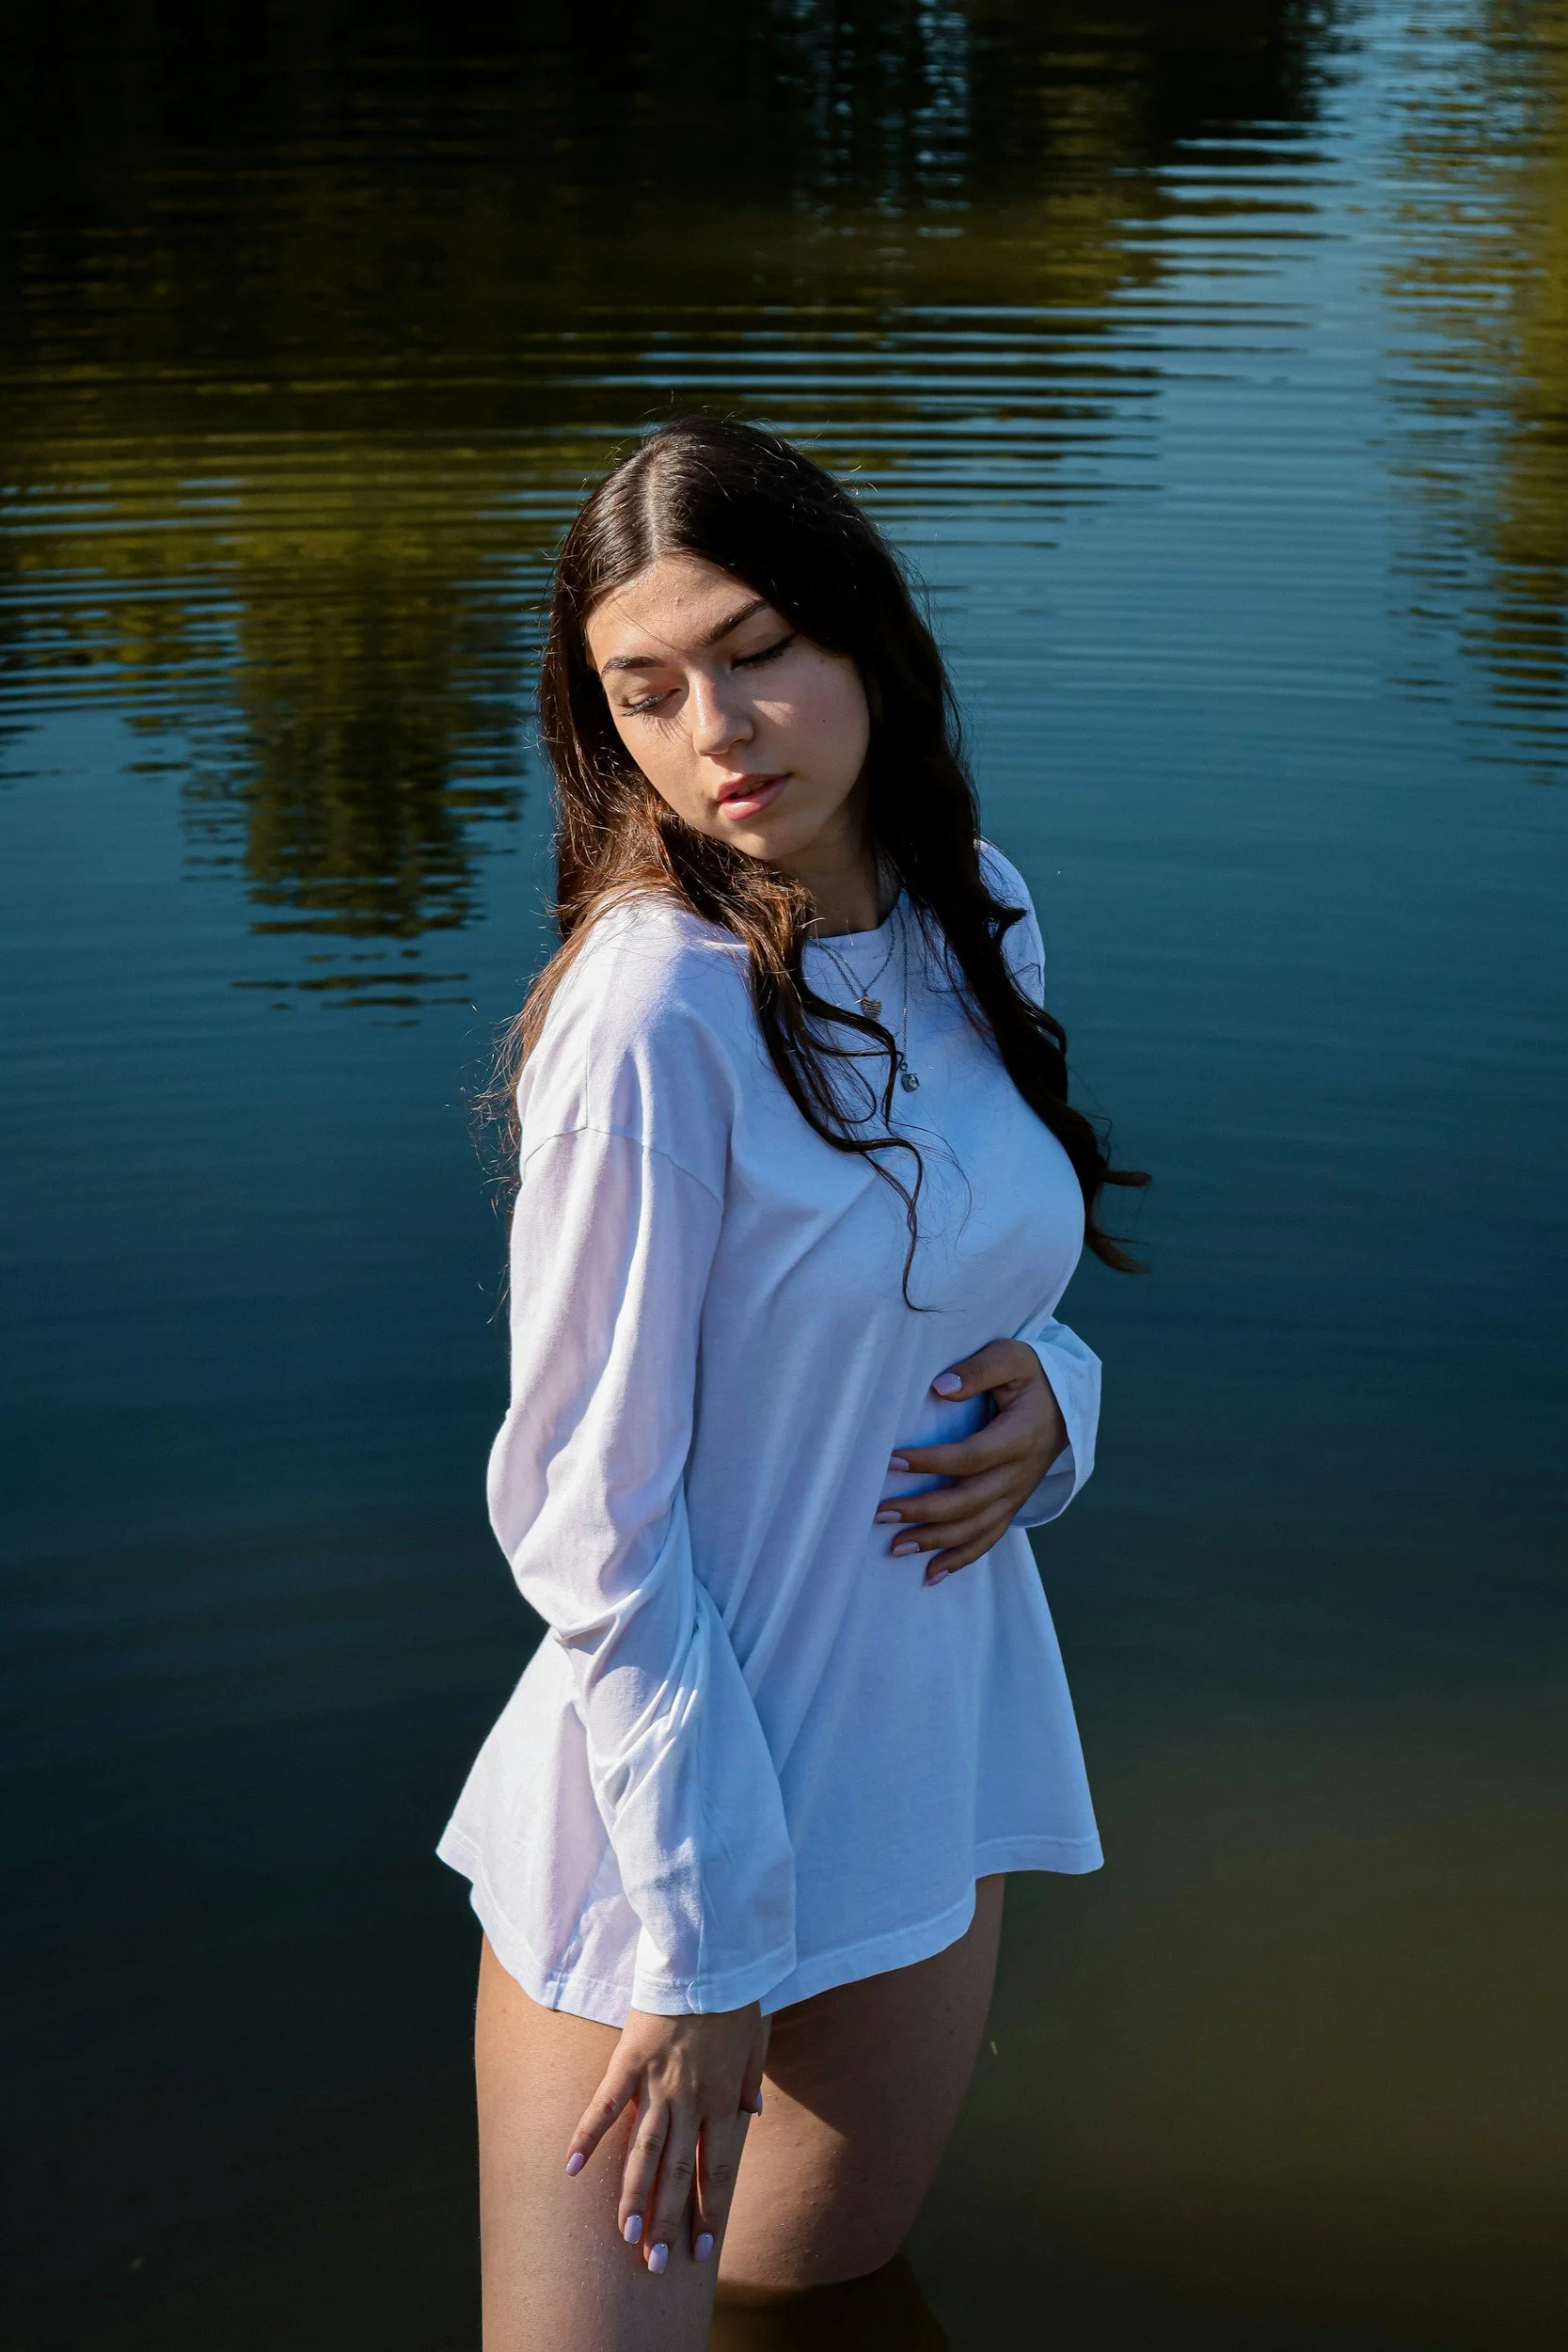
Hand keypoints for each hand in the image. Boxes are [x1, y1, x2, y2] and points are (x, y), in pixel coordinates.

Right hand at [565, 2002, 766, 2272]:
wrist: (708, 1954)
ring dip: (634, 2195)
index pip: (717, 2169)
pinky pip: (605, 2104)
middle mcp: (691, 2100)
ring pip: (644, 2151)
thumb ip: (750, 2079)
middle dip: (669, 2221)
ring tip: (625, 2235)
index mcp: (724, 2099)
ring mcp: (658, 2083)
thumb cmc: (734, 1994)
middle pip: (679, 2172)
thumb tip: (753, 2113)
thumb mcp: (756, 2038)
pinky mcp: (629, 2061)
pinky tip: (569, 2167)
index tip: (703, 2251)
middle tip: (656, 2265)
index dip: (710, 2211)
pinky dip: (587, 2135)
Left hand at [878, 1338, 1068, 1584]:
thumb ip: (979, 1370)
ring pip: (976, 1528)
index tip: (892, 1460)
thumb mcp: (1012, 1358)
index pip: (971, 1456)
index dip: (932, 1462)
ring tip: (895, 1548)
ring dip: (935, 1541)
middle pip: (969, 1502)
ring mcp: (1016, 1494)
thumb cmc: (1032, 1376)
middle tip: (881, 1513)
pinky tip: (931, 1574)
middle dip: (923, 1512)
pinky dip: (960, 1559)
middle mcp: (1019, 1474)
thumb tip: (940, 1387)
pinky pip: (988, 1539)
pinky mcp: (1011, 1505)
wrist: (1068, 1403)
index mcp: (1019, 1437)